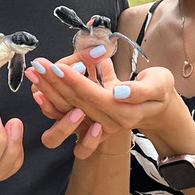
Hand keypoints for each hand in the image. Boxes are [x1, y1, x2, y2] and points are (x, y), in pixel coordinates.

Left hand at [27, 53, 187, 150]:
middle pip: (74, 103)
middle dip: (53, 83)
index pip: (91, 95)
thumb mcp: (158, 84)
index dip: (72, 80)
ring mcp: (97, 129)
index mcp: (123, 113)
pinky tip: (40, 96)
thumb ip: (140, 90)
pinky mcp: (90, 129)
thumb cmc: (159, 90)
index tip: (54, 65)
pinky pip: (65, 127)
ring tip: (35, 76)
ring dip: (47, 94)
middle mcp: (107, 125)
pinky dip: (52, 112)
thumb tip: (119, 92)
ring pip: (65, 114)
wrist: (159, 107)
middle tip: (37, 65)